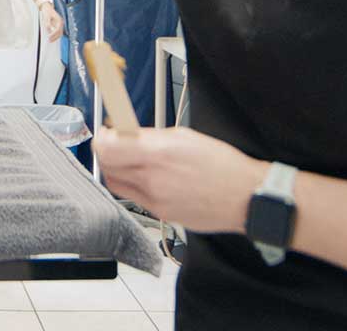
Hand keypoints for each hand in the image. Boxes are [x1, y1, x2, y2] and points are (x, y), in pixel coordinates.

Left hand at [40, 2, 63, 40]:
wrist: (47, 7)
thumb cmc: (47, 11)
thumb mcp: (46, 17)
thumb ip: (48, 23)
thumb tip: (49, 29)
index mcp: (59, 20)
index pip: (58, 30)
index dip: (53, 34)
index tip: (49, 37)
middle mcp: (61, 23)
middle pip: (60, 32)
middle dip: (55, 37)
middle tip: (49, 41)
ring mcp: (59, 24)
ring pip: (59, 33)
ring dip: (55, 37)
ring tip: (50, 40)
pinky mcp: (57, 25)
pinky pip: (57, 31)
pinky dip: (55, 35)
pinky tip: (50, 36)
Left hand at [93, 126, 266, 232]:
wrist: (246, 198)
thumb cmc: (224, 165)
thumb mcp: (185, 136)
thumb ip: (152, 136)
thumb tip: (131, 135)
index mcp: (158, 154)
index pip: (108, 148)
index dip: (101, 138)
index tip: (105, 132)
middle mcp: (152, 180)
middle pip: (107, 167)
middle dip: (106, 152)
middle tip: (113, 143)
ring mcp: (155, 201)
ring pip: (117, 184)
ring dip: (116, 169)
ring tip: (128, 159)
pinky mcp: (161, 215)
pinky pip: (135, 198)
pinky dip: (134, 185)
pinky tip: (147, 176)